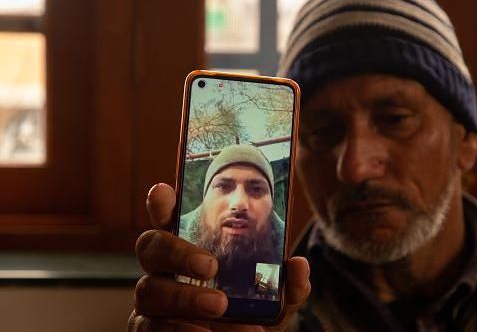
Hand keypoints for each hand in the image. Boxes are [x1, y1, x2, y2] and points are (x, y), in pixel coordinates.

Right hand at [128, 183, 310, 331]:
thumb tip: (298, 265)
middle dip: (178, 251)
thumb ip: (286, 285)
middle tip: (211, 266)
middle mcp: (165, 270)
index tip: (165, 190)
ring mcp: (153, 300)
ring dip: (183, 296)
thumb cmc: (250, 318)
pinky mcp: (149, 328)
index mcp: (189, 249)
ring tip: (219, 305)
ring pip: (148, 289)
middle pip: (151, 246)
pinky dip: (177, 328)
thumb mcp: (274, 302)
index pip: (167, 217)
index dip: (162, 202)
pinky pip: (148, 326)